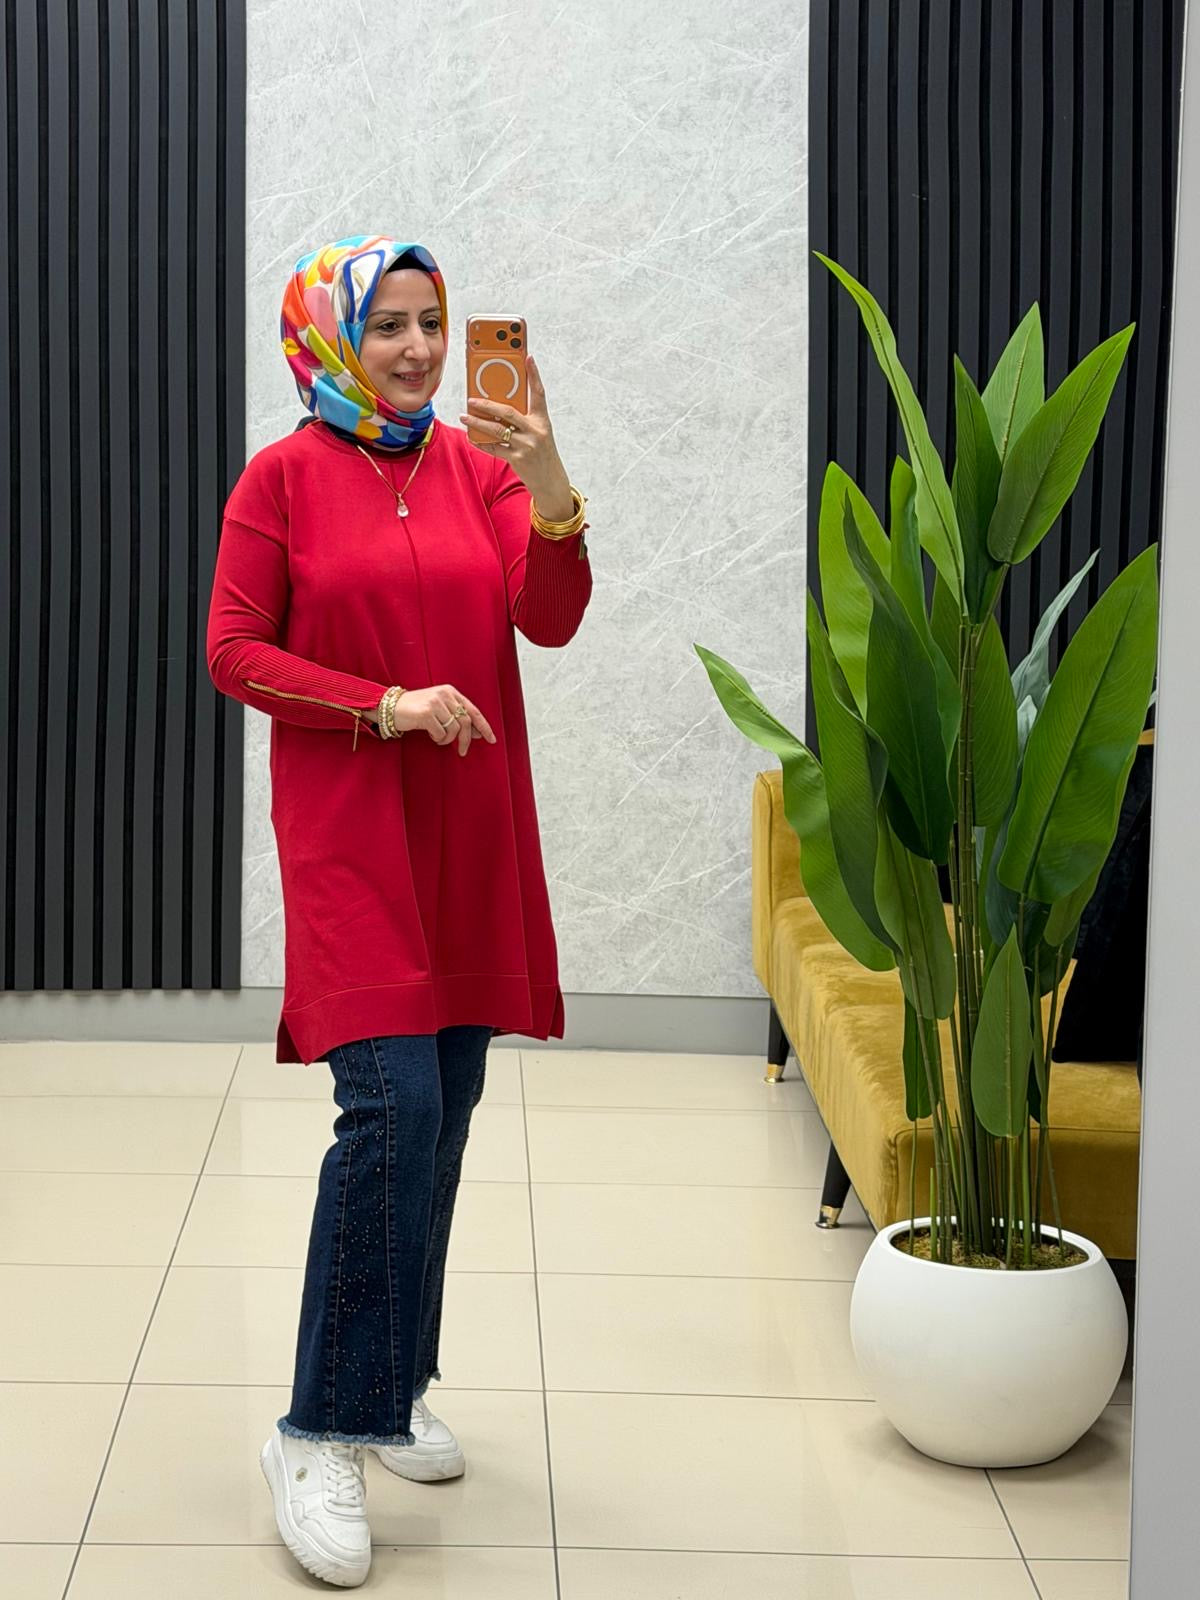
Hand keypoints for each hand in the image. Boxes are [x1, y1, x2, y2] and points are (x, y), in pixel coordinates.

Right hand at [392, 684, 496, 756]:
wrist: (389, 707)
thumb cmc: (415, 710)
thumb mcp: (438, 709)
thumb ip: (456, 717)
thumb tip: (476, 732)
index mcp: (450, 692)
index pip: (473, 710)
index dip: (484, 726)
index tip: (491, 739)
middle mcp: (444, 695)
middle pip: (465, 722)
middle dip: (466, 740)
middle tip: (463, 752)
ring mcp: (435, 703)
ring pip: (454, 729)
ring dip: (448, 740)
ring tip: (439, 739)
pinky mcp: (426, 713)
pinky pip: (441, 733)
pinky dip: (438, 739)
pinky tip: (431, 736)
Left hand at [459, 354, 567, 497]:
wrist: (551, 481)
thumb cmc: (542, 454)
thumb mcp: (539, 433)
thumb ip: (524, 420)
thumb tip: (499, 407)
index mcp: (542, 420)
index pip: (539, 393)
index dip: (534, 374)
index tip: (528, 357)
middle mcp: (535, 431)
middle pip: (507, 411)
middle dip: (487, 404)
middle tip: (471, 400)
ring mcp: (526, 446)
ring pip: (496, 429)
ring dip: (477, 423)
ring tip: (464, 417)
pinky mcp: (517, 459)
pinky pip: (494, 448)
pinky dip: (482, 442)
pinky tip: (472, 438)